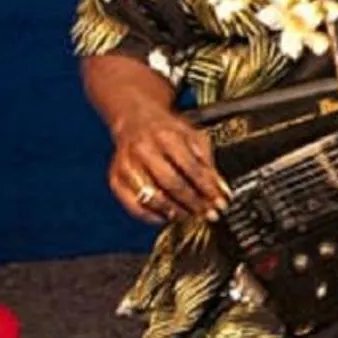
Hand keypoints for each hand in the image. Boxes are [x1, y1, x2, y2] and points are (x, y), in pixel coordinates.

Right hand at [108, 106, 226, 225]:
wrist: (135, 120)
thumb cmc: (167, 130)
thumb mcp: (194, 137)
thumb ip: (208, 163)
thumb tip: (221, 190)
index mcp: (166, 136)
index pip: (191, 167)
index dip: (208, 188)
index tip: (220, 201)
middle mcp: (144, 150)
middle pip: (171, 183)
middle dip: (193, 202)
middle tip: (208, 213)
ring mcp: (127, 166)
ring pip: (151, 197)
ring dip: (175, 211)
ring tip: (191, 216)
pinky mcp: (116, 179)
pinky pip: (133, 205)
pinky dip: (152, 216)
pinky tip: (168, 217)